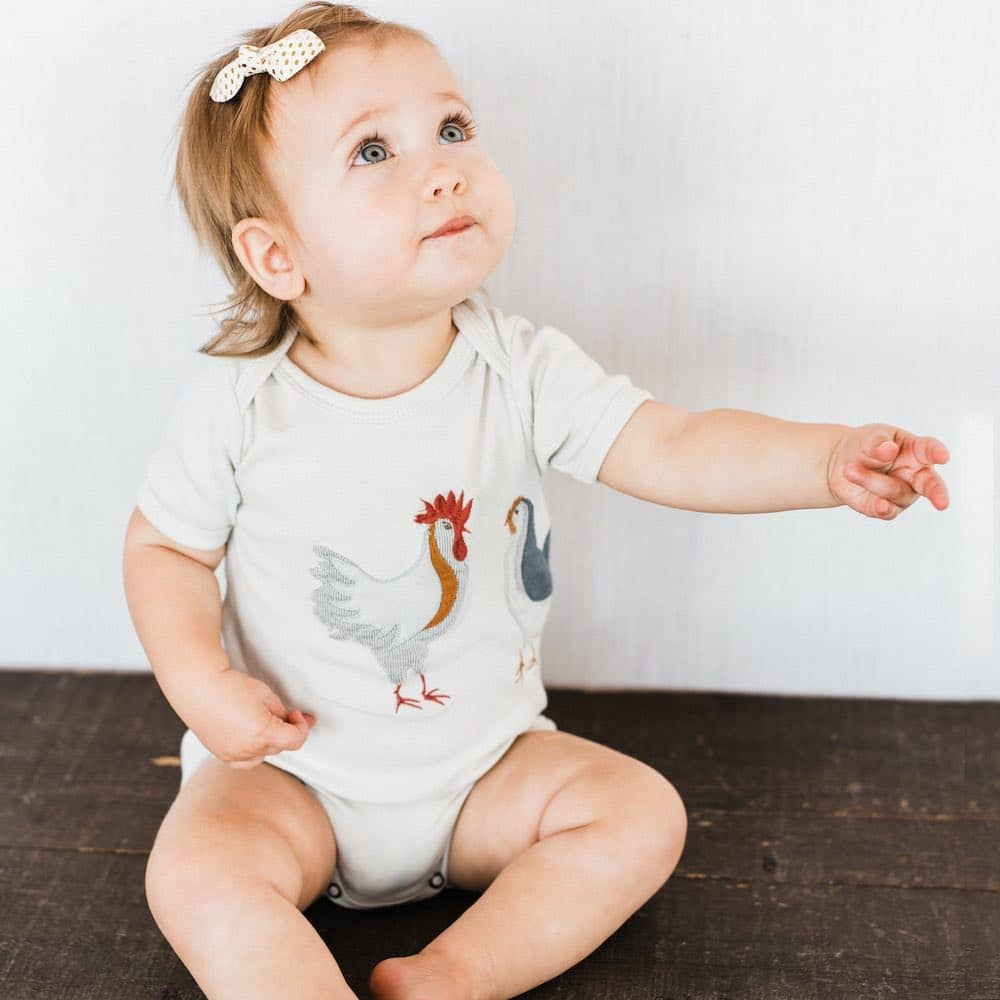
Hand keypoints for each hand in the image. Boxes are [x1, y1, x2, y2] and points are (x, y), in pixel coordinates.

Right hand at [184, 667, 315, 768]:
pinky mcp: (221, 755)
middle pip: (279, 746)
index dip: (302, 726)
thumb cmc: (231, 687)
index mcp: (263, 734)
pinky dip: (252, 751)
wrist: (199, 687)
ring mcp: (233, 755)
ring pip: (263, 754)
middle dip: (285, 731)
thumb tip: (288, 721)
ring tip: (265, 723)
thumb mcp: (267, 696)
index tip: (298, 715)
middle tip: (287, 715)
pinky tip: (251, 736)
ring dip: (269, 742)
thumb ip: (281, 714)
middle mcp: (248, 750)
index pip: (295, 740)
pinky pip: (245, 760)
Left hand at [826, 423, 949, 518]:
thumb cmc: (866, 446)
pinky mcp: (887, 508)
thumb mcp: (869, 437)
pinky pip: (888, 511)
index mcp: (916, 451)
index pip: (929, 450)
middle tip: (942, 503)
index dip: (937, 452)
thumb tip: (888, 450)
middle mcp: (915, 475)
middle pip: (931, 485)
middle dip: (937, 493)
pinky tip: (878, 504)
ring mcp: (903, 494)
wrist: (840, 463)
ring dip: (871, 481)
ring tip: (849, 469)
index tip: (943, 456)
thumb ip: (878, 443)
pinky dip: (882, 508)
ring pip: (896, 493)